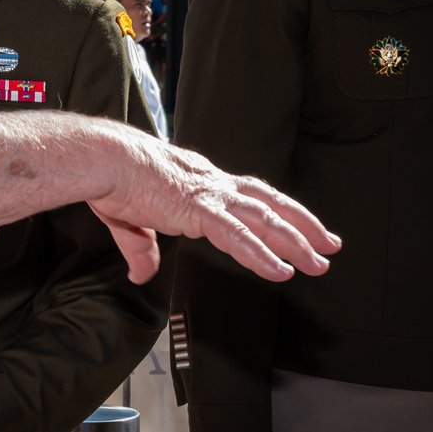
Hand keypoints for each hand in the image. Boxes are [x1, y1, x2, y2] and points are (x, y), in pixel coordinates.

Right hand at [88, 138, 341, 284]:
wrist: (102, 159)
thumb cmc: (110, 178)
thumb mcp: (128, 219)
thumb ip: (142, 248)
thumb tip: (141, 274)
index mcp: (198, 181)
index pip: (248, 194)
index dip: (277, 210)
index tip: (299, 225)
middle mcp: (211, 183)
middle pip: (269, 203)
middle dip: (302, 224)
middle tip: (330, 245)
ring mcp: (208, 194)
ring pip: (264, 218)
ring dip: (295, 241)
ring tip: (318, 263)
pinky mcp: (198, 208)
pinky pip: (237, 235)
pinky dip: (260, 254)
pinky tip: (280, 271)